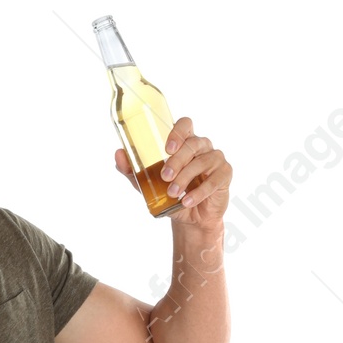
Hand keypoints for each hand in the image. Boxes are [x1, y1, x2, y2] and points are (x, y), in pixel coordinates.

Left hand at [113, 117, 230, 229]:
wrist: (191, 218)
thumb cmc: (171, 195)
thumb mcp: (149, 184)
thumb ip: (133, 171)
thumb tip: (118, 154)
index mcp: (185, 143)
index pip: (185, 124)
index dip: (178, 132)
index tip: (167, 147)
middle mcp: (202, 147)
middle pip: (193, 144)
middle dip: (177, 160)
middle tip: (165, 176)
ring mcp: (215, 159)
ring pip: (203, 161)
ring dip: (186, 178)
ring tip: (172, 193)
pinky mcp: (224, 175)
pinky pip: (214, 180)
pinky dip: (199, 192)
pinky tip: (186, 201)